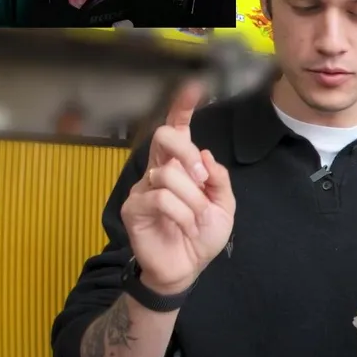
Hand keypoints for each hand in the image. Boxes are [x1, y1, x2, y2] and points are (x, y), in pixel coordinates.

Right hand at [120, 82, 235, 294]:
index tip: (193, 88)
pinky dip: (181, 213)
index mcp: (181, 166)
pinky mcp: (133, 207)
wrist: (186, 268)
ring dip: (192, 199)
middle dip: (187, 152)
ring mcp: (143, 187)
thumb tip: (205, 152)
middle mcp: (159, 170)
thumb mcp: (223, 206)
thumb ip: (218, 179)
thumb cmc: (201, 235)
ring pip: (168, 173)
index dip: (182, 109)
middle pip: (165, 137)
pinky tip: (184, 227)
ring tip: (196, 219)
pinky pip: (160, 198)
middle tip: (202, 178)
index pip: (178, 131)